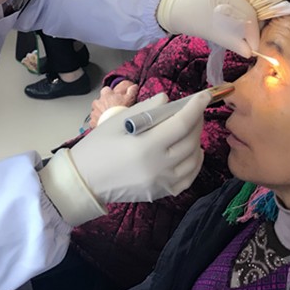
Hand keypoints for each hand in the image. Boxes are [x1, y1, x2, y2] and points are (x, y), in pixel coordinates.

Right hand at [38, 90, 208, 224]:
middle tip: (194, 110)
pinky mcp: (161, 193)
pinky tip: (191, 152)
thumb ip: (146, 109)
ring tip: (191, 129)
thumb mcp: (118, 122)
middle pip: (191, 141)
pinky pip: (188, 178)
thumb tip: (167, 99)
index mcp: (146, 146)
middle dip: (197, 122)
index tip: (204, 96)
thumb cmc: (98, 147)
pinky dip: (194, 163)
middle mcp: (158, 166)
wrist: (85, 181)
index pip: (181, 124)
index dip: (196, 108)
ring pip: (194, 160)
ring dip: (197, 141)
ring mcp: (161, 183)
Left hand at [90, 82, 137, 127]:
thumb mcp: (129, 99)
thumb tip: (134, 86)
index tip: (113, 97)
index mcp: (106, 94)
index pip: (106, 90)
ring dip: (100, 112)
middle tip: (111, 108)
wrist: (114, 124)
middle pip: (99, 100)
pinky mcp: (93, 121)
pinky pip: (94, 120)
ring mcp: (94, 112)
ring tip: (108, 116)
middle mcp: (98, 102)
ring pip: (96, 110)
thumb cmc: (121, 111)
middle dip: (104, 103)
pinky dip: (97, 121)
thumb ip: (131, 91)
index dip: (110, 93)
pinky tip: (103, 123)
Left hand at [157, 0, 259, 57]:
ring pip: (247, 9)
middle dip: (251, 29)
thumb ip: (232, 41)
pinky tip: (237, 31)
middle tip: (249, 46)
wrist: (176, 9)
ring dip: (247, 26)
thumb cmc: (189, 18)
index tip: (252, 49)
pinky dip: (241, 21)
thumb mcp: (211, 31)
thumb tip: (249, 52)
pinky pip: (241, 8)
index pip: (249, 12)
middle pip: (251, 9)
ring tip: (243, 40)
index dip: (253, 33)